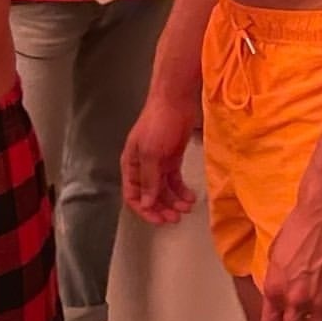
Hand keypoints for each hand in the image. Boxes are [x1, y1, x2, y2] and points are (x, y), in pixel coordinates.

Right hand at [121, 95, 198, 223]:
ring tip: (187, 207)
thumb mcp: (151, 154)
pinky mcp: (173, 159)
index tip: (159, 220)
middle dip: (162, 208)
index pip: (132, 195)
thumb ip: (149, 180)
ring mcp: (158, 163)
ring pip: (164, 190)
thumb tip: (147, 203)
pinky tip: (190, 196)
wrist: (176, 101)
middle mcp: (143, 167)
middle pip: (149, 195)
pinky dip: (182, 190)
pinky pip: (175, 181)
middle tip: (176, 218)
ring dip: (174, 201)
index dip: (144, 210)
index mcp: (131, 165)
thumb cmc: (158, 123)